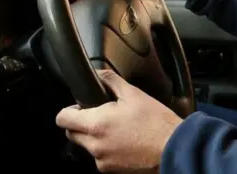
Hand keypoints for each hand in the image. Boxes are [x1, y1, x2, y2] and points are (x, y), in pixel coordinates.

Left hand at [56, 70, 182, 172]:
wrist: (174, 149)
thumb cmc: (156, 123)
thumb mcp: (134, 94)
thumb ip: (111, 81)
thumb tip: (99, 73)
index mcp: (96, 124)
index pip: (62, 119)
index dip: (69, 110)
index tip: (80, 106)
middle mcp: (94, 146)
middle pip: (71, 133)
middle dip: (81, 124)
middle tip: (101, 115)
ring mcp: (102, 160)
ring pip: (87, 146)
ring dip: (95, 137)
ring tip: (118, 128)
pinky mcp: (111, 170)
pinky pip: (100, 157)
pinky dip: (107, 149)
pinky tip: (125, 141)